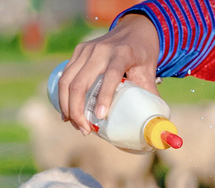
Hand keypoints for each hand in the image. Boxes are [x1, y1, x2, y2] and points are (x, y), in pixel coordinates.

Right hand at [57, 14, 159, 134]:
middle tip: (84, 130)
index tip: (100, 117)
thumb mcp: (149, 72)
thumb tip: (152, 123)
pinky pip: (65, 76)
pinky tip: (66, 113)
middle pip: (80, 83)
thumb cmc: (143, 54)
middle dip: (78, 110)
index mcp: (122, 53)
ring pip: (67, 81)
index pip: (111, 75)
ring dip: (67, 107)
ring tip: (75, 125)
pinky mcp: (78, 52)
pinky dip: (63, 97)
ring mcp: (87, 50)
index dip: (104, 97)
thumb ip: (150, 95)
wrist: (134, 29)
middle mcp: (101, 50)